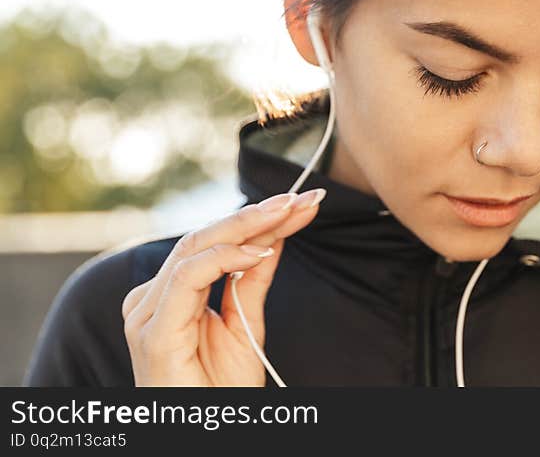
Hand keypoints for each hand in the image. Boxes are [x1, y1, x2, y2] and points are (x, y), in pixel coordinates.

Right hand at [120, 189, 325, 385]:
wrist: (208, 433)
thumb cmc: (221, 390)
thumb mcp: (246, 323)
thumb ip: (253, 279)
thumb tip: (274, 236)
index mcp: (168, 295)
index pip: (214, 243)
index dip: (258, 220)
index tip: (300, 204)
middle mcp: (151, 299)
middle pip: (205, 238)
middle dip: (258, 214)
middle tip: (301, 199)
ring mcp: (146, 313)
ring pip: (196, 247)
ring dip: (248, 224)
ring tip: (288, 212)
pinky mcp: (153, 330)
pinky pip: (188, 276)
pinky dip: (226, 257)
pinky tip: (259, 250)